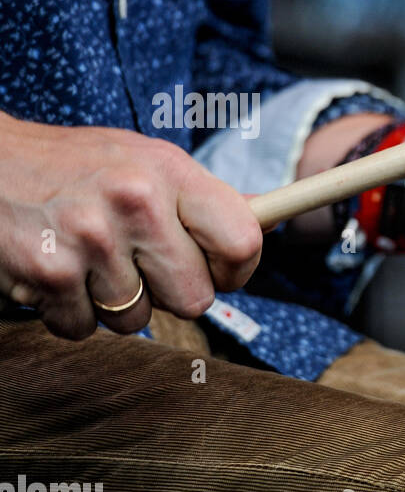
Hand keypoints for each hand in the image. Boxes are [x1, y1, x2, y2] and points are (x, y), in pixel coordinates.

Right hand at [0, 114, 262, 338]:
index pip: (244, 241)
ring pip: (137, 321)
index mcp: (169, 172)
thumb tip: (267, 222)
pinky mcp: (49, 274)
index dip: (238, 271)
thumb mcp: (144, 161)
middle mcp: (136, 202)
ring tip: (85, 258)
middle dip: (168, 293)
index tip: (220, 271)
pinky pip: (84, 330)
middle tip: (137, 265)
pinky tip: (55, 271)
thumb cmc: (72, 167)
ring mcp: (90, 239)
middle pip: (195, 299)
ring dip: (112, 303)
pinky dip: (68, 312)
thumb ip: (201, 198)